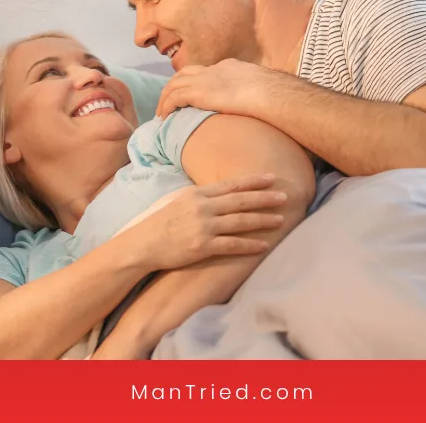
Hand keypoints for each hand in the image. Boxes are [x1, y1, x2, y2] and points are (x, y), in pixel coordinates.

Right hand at [122, 173, 287, 271]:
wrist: (141, 244)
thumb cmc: (156, 223)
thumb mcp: (176, 201)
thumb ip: (198, 197)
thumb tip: (216, 194)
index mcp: (196, 194)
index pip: (231, 185)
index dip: (253, 181)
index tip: (271, 178)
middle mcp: (202, 207)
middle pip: (240, 201)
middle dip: (265, 198)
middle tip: (285, 196)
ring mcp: (203, 227)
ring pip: (240, 222)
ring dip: (263, 220)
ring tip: (280, 219)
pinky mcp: (202, 247)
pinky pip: (232, 245)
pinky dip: (249, 245)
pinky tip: (264, 245)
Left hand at [155, 59, 277, 118]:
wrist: (270, 93)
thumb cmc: (273, 95)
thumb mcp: (261, 89)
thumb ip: (252, 93)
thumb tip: (257, 104)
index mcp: (228, 67)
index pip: (204, 71)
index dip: (193, 82)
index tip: (189, 94)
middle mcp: (213, 70)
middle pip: (183, 74)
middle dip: (173, 87)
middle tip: (166, 102)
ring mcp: (205, 80)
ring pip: (174, 85)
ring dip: (165, 98)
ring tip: (161, 113)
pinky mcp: (199, 92)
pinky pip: (175, 98)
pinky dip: (167, 106)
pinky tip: (164, 116)